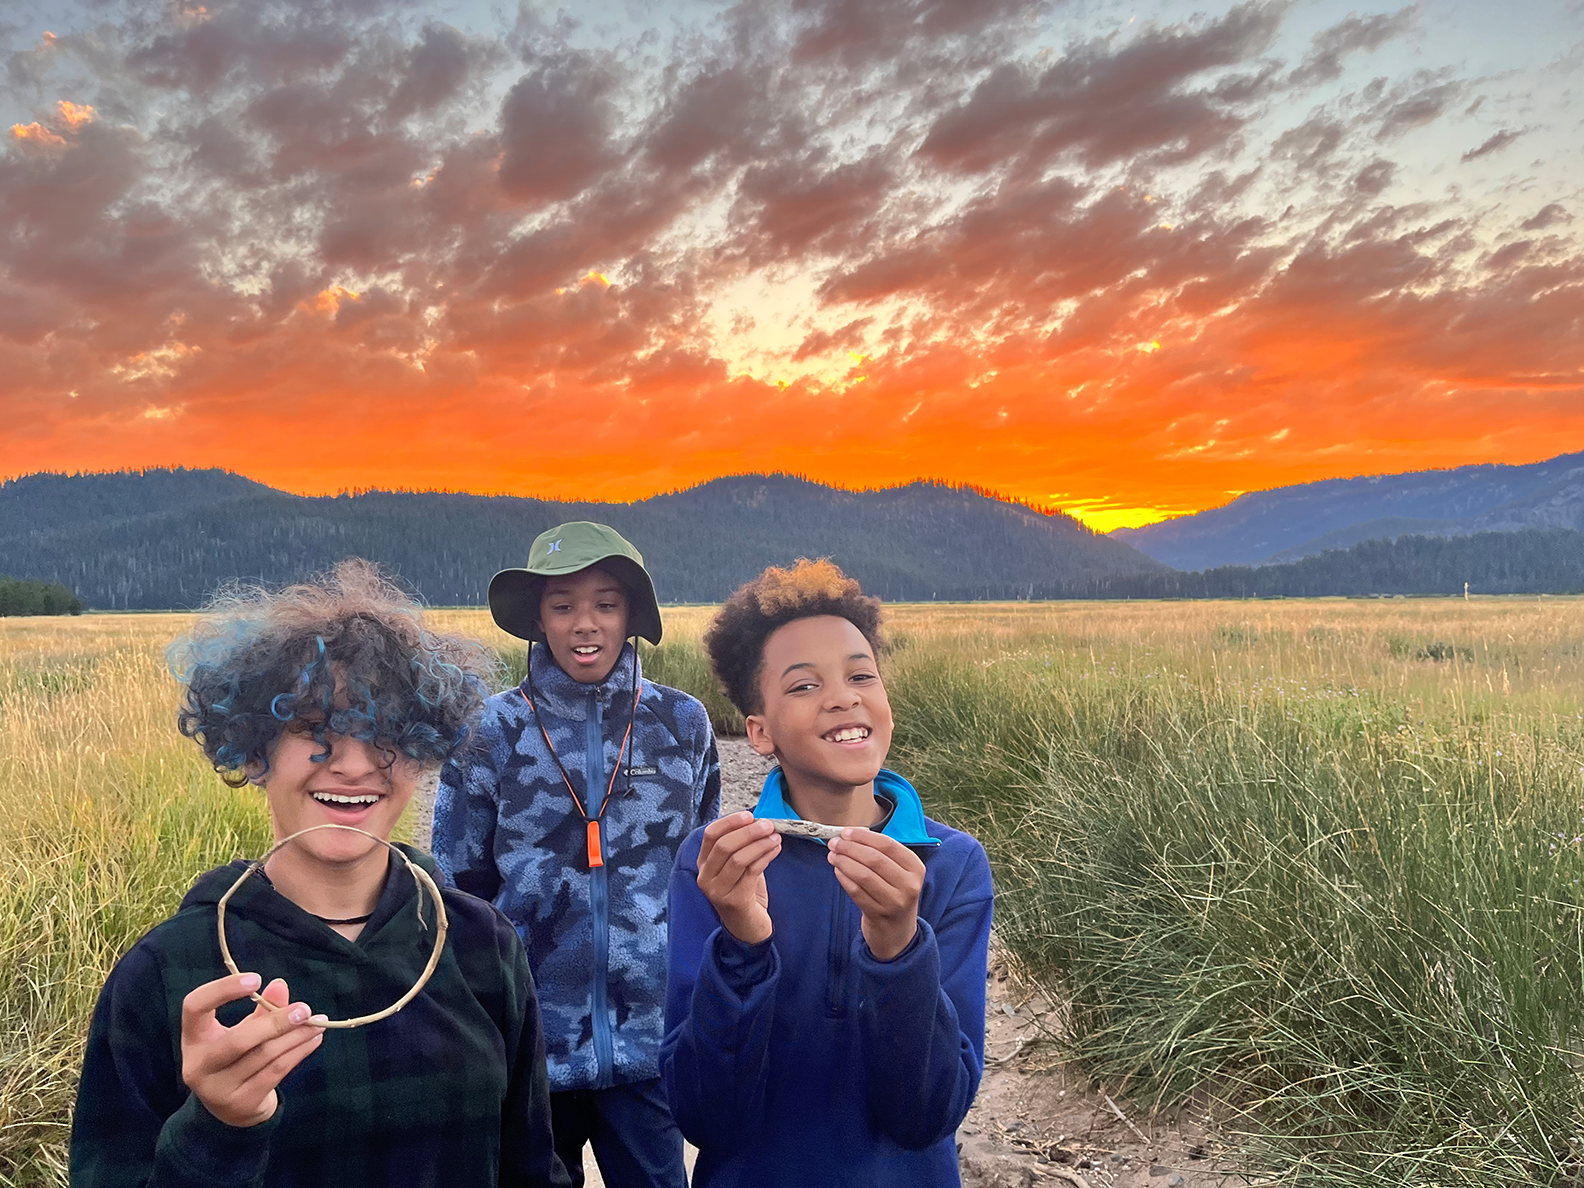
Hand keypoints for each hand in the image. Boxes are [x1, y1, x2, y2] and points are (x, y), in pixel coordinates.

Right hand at [181, 973, 324, 1127]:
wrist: (232, 1109)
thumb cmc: (236, 1058)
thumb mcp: (241, 1030)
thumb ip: (261, 1009)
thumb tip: (280, 985)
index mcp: (194, 1038)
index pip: (194, 1007)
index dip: (222, 990)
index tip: (255, 978)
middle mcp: (199, 1065)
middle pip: (238, 1040)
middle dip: (275, 1022)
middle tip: (303, 1009)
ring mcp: (218, 1089)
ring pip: (263, 1056)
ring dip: (295, 1036)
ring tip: (317, 1022)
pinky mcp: (241, 1103)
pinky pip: (275, 1072)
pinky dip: (298, 1052)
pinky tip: (314, 1040)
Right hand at [696, 811, 780, 945]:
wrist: (747, 927)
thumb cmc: (744, 891)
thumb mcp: (738, 866)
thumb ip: (742, 845)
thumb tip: (758, 820)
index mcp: (703, 864)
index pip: (710, 835)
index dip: (729, 822)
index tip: (749, 815)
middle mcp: (705, 877)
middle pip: (724, 845)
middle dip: (748, 832)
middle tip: (768, 825)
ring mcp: (718, 890)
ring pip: (738, 858)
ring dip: (759, 844)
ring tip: (776, 837)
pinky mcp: (734, 900)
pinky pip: (752, 872)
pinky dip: (766, 856)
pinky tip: (776, 849)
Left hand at [827, 829, 924, 959]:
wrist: (897, 932)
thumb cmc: (894, 893)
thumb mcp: (899, 872)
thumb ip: (881, 852)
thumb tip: (852, 833)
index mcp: (915, 868)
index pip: (888, 845)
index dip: (864, 837)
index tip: (846, 832)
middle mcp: (908, 885)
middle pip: (874, 859)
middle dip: (850, 848)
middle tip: (834, 843)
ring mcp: (894, 902)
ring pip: (863, 875)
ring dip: (844, 862)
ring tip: (832, 855)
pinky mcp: (878, 914)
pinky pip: (856, 891)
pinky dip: (844, 878)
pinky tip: (838, 870)